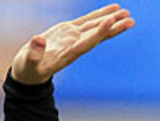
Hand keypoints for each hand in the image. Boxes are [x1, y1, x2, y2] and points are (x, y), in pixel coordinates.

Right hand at [10, 6, 134, 84]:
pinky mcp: (69, 31)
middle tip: (130, 20)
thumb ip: (33, 54)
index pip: (87, 42)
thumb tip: (37, 40)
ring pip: (96, 27)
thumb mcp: (28, 64)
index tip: (111, 22)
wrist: (29, 72)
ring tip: (126, 13)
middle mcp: (75, 46)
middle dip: (114, 28)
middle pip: (98, 35)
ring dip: (111, 20)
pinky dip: (99, 15)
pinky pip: (88, 21)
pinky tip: (112, 10)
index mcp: (68, 54)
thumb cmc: (28, 70)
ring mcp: (73, 38)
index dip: (99, 32)